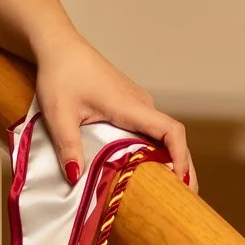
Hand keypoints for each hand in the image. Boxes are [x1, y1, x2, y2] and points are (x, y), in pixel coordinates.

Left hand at [34, 36, 195, 193]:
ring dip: (171, 158)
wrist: (59, 47)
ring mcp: (137, 103)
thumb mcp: (59, 114)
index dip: (181, 156)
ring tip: (170, 189)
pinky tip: (148, 168)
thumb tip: (75, 177)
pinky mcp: (129, 104)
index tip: (181, 180)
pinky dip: (157, 149)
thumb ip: (68, 146)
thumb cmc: (60, 74)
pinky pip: (150, 129)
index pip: (171, 130)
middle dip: (184, 166)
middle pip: (174, 137)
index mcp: (130, 105)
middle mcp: (140, 104)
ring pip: (163, 133)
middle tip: (185, 198)